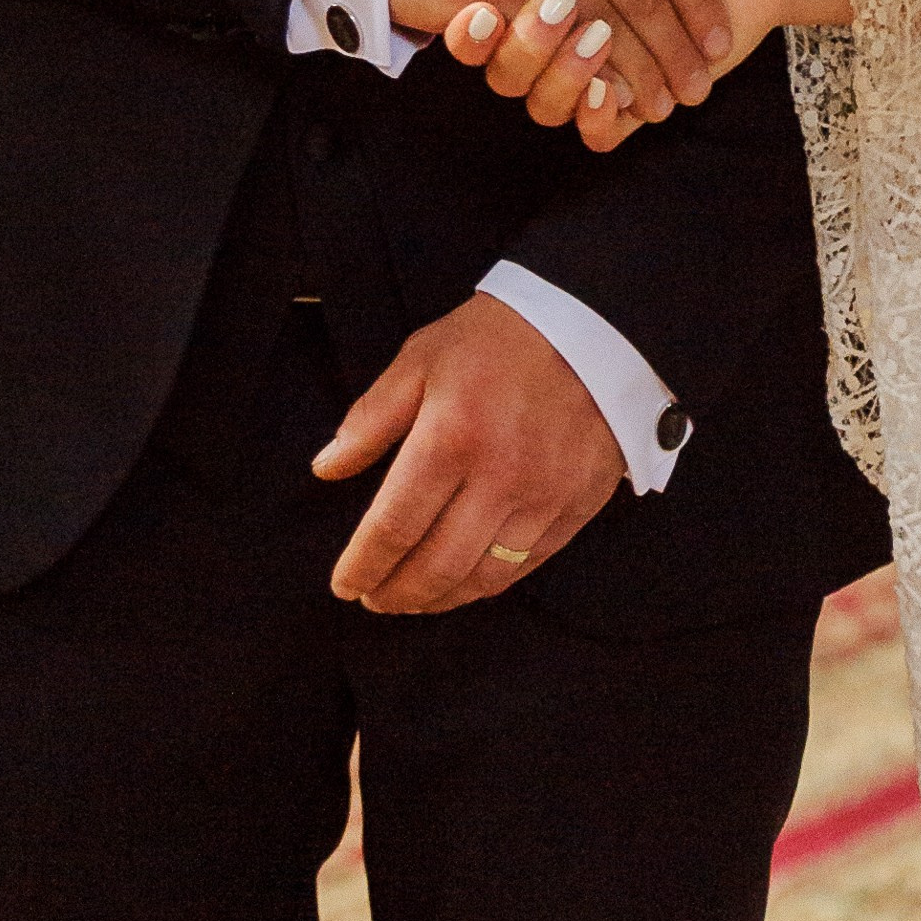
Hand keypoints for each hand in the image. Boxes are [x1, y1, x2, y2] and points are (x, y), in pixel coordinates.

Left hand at [314, 293, 624, 613]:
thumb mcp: (422, 357)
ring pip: (483, 577)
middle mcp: (499, 475)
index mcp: (451, 435)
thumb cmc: (499, 336)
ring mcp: (544, 495)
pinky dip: (490, 583)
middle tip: (375, 598)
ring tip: (416, 598)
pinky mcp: (578, 503)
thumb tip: (326, 468)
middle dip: (396, 593)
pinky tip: (468, 579)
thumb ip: (371, 417)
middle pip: (437, 565)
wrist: (594, 321)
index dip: (363, 566)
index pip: (394, 526)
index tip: (345, 584)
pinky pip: (528, 564)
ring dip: (441, 599)